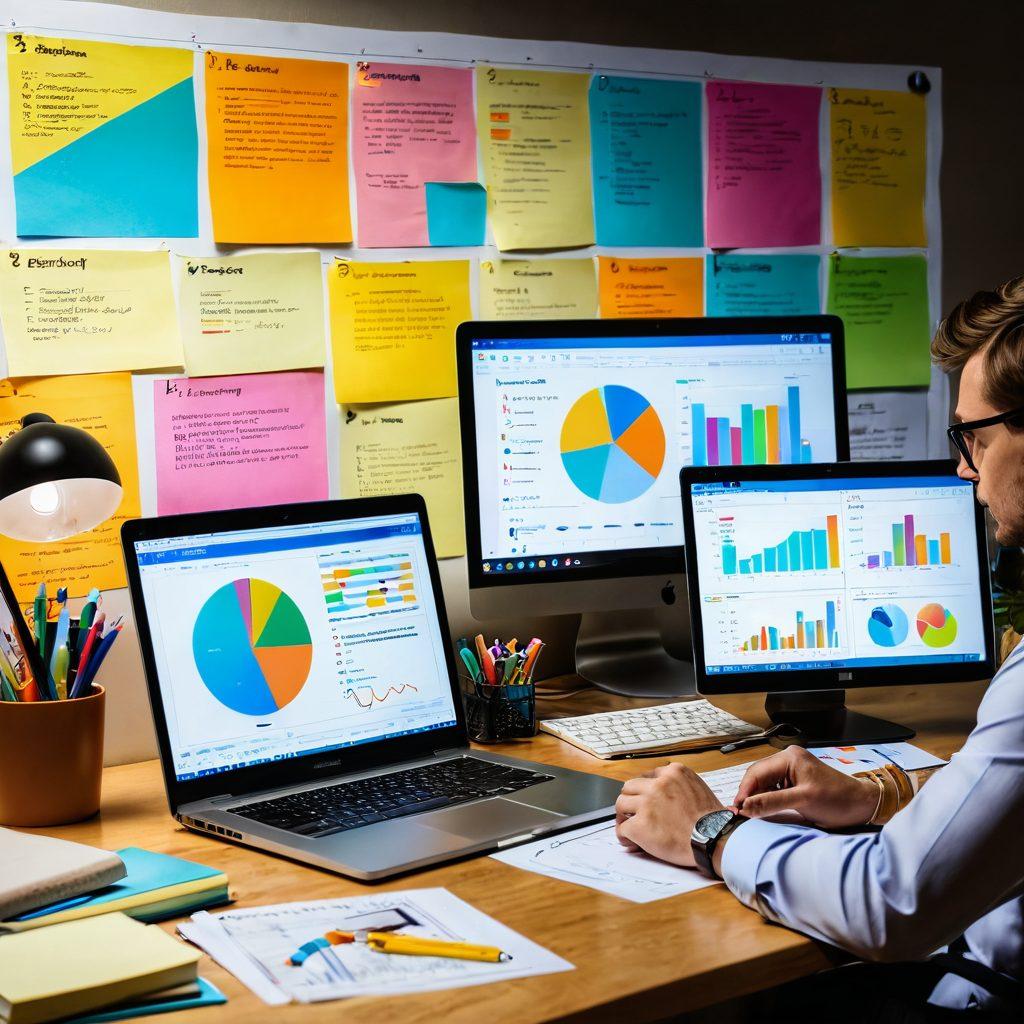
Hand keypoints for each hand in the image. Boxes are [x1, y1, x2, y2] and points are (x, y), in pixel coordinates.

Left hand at [615, 762, 723, 866]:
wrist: (715, 839)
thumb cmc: (712, 821)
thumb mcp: (698, 788)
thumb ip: (679, 785)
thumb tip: (665, 795)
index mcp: (673, 773)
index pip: (648, 776)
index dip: (645, 790)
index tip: (645, 800)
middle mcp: (658, 784)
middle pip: (630, 786)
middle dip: (631, 800)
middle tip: (632, 812)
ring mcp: (648, 803)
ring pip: (621, 804)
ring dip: (624, 816)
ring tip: (629, 825)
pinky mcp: (640, 824)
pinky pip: (622, 828)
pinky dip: (624, 836)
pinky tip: (630, 842)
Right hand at [734, 745, 879, 827]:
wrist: (862, 805)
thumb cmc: (838, 799)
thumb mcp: (803, 801)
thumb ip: (772, 802)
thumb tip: (745, 807)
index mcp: (789, 757)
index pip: (756, 773)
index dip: (744, 792)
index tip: (736, 810)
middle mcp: (788, 759)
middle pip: (758, 777)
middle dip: (749, 795)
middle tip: (741, 814)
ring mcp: (792, 770)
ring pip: (764, 784)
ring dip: (757, 799)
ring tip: (752, 814)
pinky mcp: (796, 782)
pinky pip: (774, 789)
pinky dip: (767, 800)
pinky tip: (765, 810)